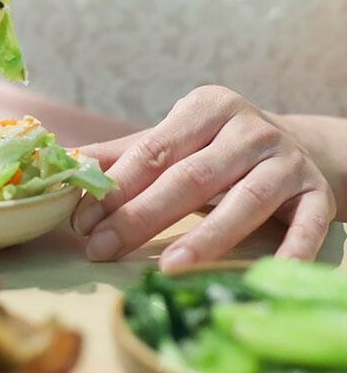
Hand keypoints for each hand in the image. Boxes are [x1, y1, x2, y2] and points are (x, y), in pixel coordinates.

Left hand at [71, 85, 336, 270]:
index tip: (82, 220)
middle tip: (102, 250)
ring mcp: (286, 161)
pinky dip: (290, 250)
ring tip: (168, 268)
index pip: (153, 151)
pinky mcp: (317, 193)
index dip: (115, 187)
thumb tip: (68, 163)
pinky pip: (307, 226)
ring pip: (244, 202)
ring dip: (206, 238)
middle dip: (141, 217)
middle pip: (190, 178)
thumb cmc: (220, 148)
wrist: (300, 146)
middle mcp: (248, 130)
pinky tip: (265, 275)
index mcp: (205, 108)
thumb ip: (124, 154)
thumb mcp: (176, 140)